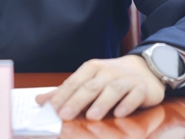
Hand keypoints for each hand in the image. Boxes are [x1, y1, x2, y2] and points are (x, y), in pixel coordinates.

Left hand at [35, 55, 164, 120]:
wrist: (145, 68)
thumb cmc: (111, 77)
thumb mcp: (88, 80)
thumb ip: (66, 92)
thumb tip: (40, 100)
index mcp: (91, 69)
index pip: (74, 82)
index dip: (62, 96)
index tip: (51, 109)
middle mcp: (107, 72)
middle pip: (90, 86)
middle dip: (76, 101)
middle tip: (64, 114)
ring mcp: (125, 79)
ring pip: (112, 90)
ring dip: (101, 103)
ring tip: (91, 116)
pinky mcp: (141, 88)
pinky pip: (134, 95)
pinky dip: (127, 104)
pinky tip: (119, 113)